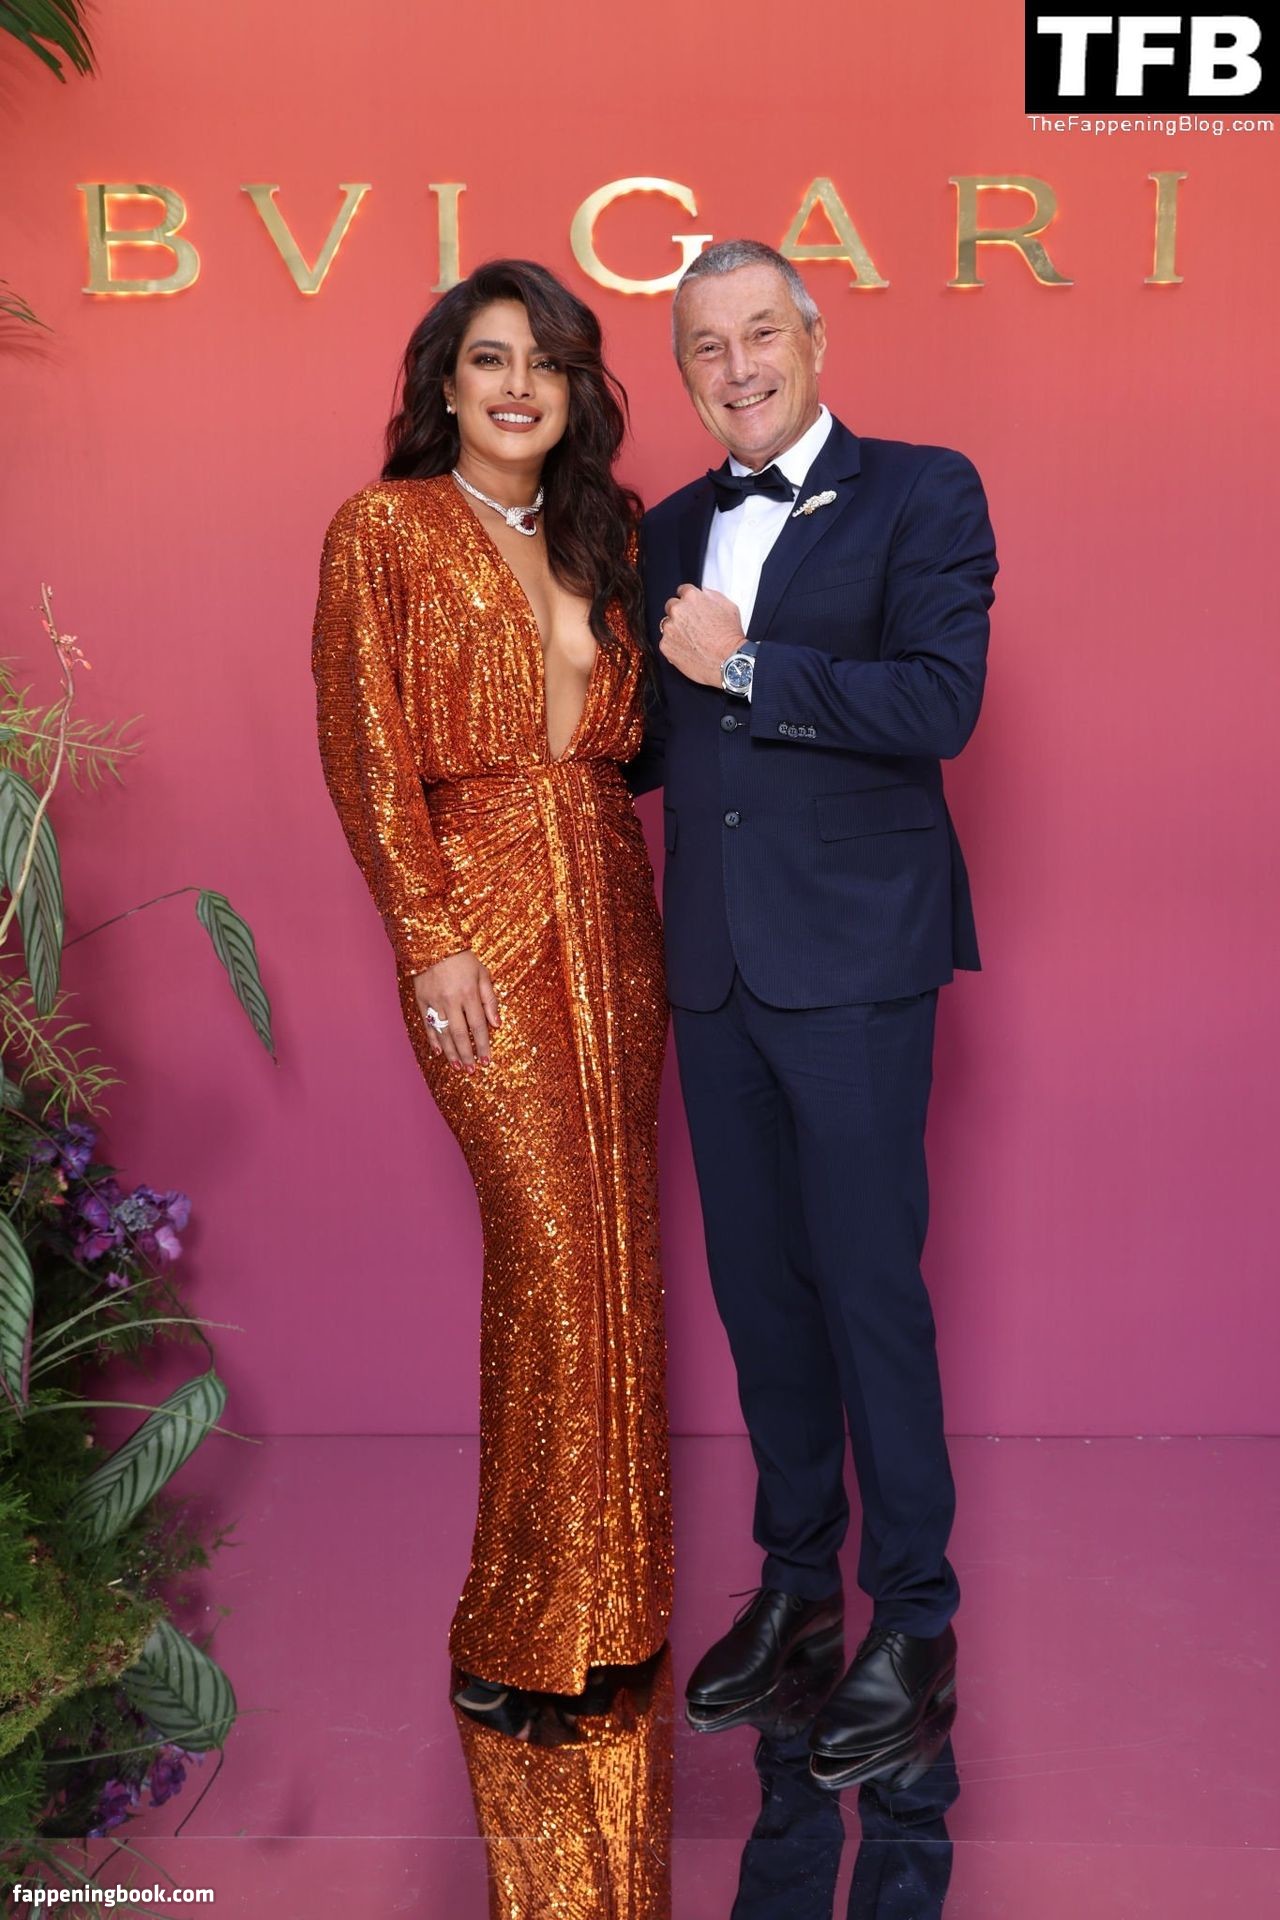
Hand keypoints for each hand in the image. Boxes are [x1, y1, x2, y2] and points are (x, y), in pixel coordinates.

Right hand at [412, 950, 499, 1071]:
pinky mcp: (421, 1000)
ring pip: (443, 1033)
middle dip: (467, 1055)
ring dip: (451, 1053)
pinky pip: (427, 1025)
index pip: (477, 1026)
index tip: (487, 1060)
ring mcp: (434, 1001)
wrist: (433, 944)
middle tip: (472, 1070)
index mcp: (468, 993)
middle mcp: (450, 1000)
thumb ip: (490, 1000)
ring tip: (458, 1067)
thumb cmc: (462, 958)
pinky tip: (440, 1052)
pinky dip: (433, 1040)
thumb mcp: (483, 974)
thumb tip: (497, 1024)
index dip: (482, 1045)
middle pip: (459, 1034)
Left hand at [658, 585, 745, 686]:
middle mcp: (677, 610)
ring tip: (692, 640)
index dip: (688, 600)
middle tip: (692, 625)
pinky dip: (674, 646)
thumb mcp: (729, 607)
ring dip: (676, 630)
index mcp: (692, 597)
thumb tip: (704, 592)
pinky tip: (688, 650)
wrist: (727, 661)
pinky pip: (666, 642)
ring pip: (668, 625)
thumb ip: (712, 595)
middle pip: (671, 606)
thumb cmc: (730, 636)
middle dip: (680, 614)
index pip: (682, 590)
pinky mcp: (665, 645)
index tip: (691, 607)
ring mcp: (669, 628)